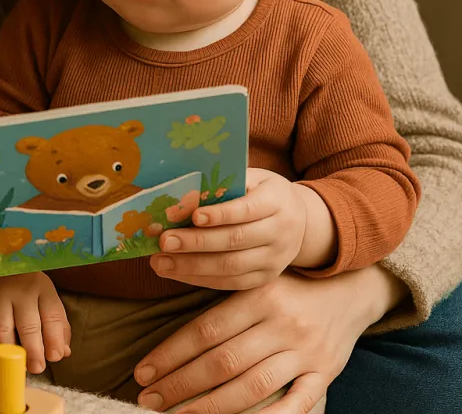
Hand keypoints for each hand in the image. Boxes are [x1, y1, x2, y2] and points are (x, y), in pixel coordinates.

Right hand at [0, 271, 70, 374]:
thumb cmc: (27, 284)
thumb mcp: (47, 297)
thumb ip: (58, 325)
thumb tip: (62, 353)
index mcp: (42, 289)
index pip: (51, 316)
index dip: (54, 339)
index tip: (54, 357)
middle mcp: (20, 291)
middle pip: (27, 325)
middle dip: (33, 351)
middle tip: (36, 368)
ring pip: (1, 326)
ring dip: (8, 350)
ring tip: (14, 364)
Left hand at [133, 266, 400, 412]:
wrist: (349, 292)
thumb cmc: (287, 289)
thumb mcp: (254, 284)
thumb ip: (219, 307)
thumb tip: (169, 339)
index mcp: (258, 295)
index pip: (204, 330)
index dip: (169, 354)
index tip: (142, 373)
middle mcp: (282, 324)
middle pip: (222, 362)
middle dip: (180, 384)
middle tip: (148, 399)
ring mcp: (305, 352)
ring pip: (251, 386)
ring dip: (209, 407)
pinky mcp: (325, 374)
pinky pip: (296, 404)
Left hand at [150, 169, 309, 289]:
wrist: (300, 220)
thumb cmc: (262, 193)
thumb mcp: (252, 178)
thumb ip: (223, 183)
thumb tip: (180, 192)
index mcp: (276, 201)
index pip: (247, 209)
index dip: (220, 214)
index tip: (193, 215)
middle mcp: (280, 232)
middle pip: (235, 240)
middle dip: (196, 242)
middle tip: (164, 241)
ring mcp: (274, 259)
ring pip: (231, 266)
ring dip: (191, 265)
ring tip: (160, 261)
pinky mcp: (265, 278)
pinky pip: (230, 283)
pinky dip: (199, 279)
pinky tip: (175, 272)